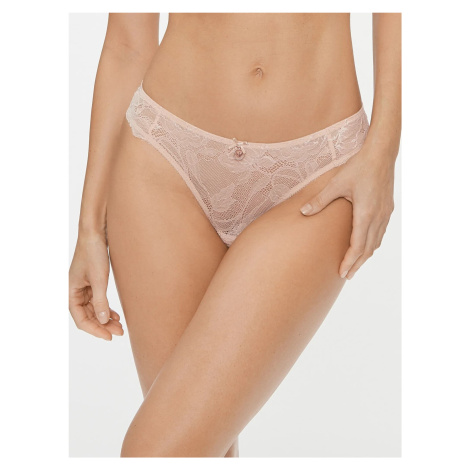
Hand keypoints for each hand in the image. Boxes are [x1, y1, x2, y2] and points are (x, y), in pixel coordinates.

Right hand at [69, 230, 123, 339]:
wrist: (96, 233)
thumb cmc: (94, 253)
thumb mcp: (99, 279)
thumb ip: (101, 300)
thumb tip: (102, 321)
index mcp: (71, 291)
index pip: (80, 318)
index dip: (94, 330)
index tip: (109, 336)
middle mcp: (75, 291)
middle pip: (88, 315)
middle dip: (102, 325)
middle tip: (119, 332)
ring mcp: (83, 287)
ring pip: (93, 309)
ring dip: (105, 318)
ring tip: (120, 326)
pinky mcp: (92, 282)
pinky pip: (97, 301)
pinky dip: (106, 308)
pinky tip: (116, 315)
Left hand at [299, 143, 395, 279]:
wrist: (381, 154)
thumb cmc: (358, 167)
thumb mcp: (336, 183)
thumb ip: (320, 200)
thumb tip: (303, 212)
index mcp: (365, 213)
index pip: (358, 245)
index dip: (350, 261)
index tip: (343, 273)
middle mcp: (378, 217)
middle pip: (368, 249)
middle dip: (357, 264)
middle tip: (347, 276)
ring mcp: (385, 214)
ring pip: (376, 242)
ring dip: (365, 256)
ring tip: (355, 266)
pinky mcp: (387, 209)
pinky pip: (380, 233)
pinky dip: (372, 244)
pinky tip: (366, 246)